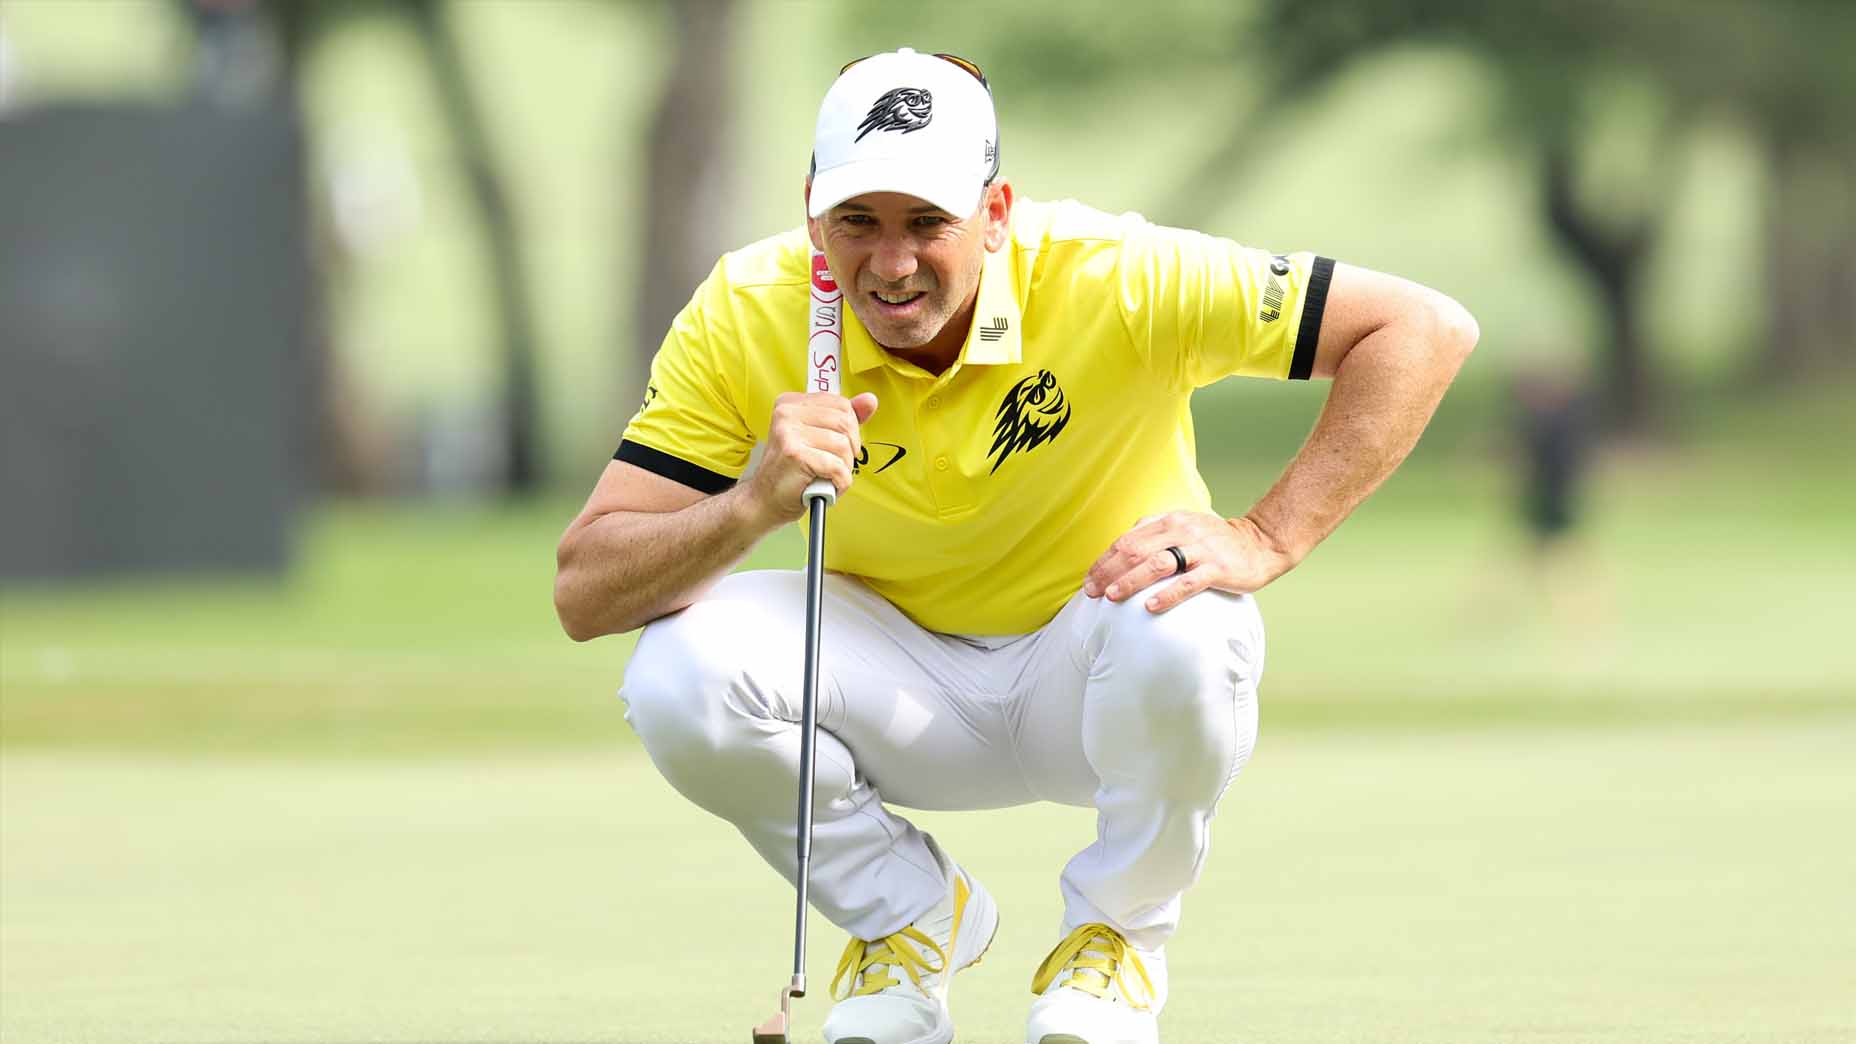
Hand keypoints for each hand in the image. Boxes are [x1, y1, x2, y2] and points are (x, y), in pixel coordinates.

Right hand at [744, 391, 878, 521]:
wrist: (765, 500)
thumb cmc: (792, 471)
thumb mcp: (818, 437)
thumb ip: (844, 417)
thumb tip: (869, 400)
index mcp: (791, 403)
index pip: (841, 404)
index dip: (849, 430)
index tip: (836, 445)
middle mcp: (787, 413)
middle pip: (845, 423)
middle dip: (849, 449)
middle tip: (834, 464)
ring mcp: (788, 433)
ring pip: (843, 445)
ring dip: (843, 468)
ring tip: (827, 476)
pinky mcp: (795, 455)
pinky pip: (837, 467)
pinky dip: (839, 482)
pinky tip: (826, 486)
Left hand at [1083, 512, 1297, 612]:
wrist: (1260, 544)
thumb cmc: (1214, 541)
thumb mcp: (1183, 527)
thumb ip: (1154, 532)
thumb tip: (1122, 544)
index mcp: (1169, 521)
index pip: (1128, 540)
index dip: (1105, 561)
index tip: (1089, 580)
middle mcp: (1182, 531)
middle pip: (1136, 551)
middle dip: (1110, 572)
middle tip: (1092, 592)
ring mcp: (1200, 550)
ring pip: (1158, 564)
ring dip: (1131, 581)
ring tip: (1113, 597)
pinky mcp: (1218, 569)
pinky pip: (1189, 583)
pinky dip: (1167, 594)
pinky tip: (1150, 606)